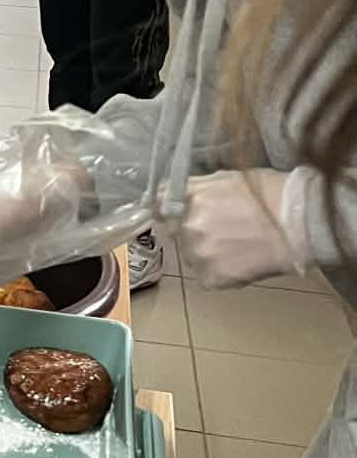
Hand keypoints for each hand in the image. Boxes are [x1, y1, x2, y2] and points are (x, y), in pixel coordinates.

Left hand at [177, 169, 314, 288]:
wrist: (300, 224)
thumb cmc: (270, 196)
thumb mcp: (227, 178)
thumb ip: (194, 187)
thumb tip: (171, 193)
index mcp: (189, 198)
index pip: (156, 206)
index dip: (164, 210)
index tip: (170, 214)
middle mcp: (187, 226)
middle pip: (175, 233)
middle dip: (191, 231)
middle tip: (223, 229)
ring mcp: (198, 254)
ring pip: (191, 255)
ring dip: (206, 252)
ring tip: (238, 245)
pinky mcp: (211, 278)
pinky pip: (206, 275)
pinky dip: (219, 271)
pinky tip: (241, 260)